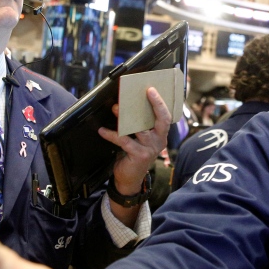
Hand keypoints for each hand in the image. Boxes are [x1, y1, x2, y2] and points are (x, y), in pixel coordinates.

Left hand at [98, 87, 169, 223]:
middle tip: (142, 92)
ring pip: (139, 128)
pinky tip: (102, 130)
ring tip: (115, 108)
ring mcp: (150, 149)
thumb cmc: (133, 155)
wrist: (129, 179)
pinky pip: (124, 141)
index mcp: (161, 134)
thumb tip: (126, 105)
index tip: (151, 89)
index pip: (165, 116)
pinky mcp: (139, 155)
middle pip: (160, 120)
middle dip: (154, 104)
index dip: (160, 103)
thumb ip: (139, 125)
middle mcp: (159, 141)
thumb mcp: (140, 139)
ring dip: (125, 117)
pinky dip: (111, 134)